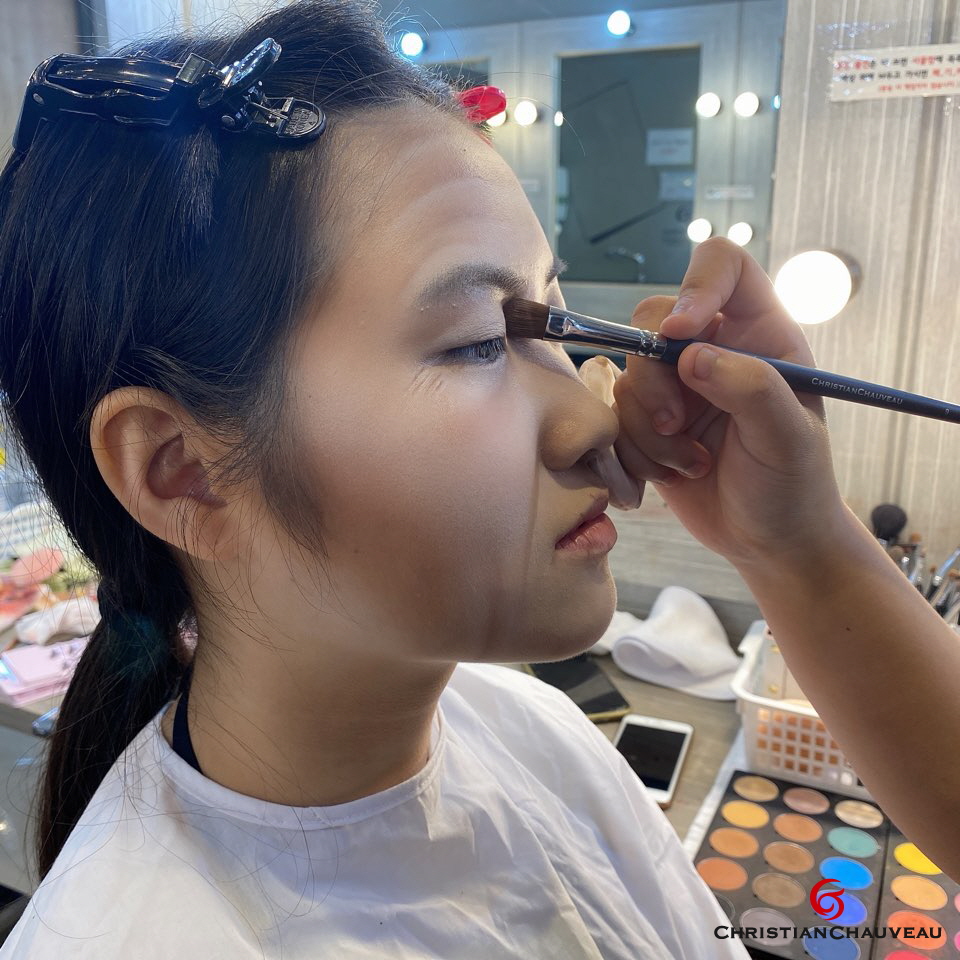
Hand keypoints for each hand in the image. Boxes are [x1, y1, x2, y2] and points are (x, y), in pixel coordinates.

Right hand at [609, 238, 846, 568]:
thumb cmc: (793, 485)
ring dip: (651, 430)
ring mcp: (677, 387)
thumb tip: (693, 356)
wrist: (768, 542)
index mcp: (759, 334)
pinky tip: (677, 475)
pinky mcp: (649, 424)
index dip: (695, 286)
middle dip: (654, 379)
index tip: (679, 332)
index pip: (722, 267)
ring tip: (692, 464)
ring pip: (629, 378)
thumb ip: (751, 389)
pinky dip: (638, 454)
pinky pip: (616, 420)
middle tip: (677, 424)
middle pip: (651, 321)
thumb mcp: (788, 438)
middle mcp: (714, 350)